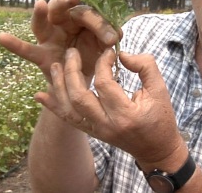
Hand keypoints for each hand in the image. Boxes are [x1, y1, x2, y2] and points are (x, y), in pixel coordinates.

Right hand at [0, 0, 119, 81]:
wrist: (84, 85)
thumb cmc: (95, 59)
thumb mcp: (105, 48)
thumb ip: (108, 39)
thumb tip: (115, 36)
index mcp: (82, 19)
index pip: (89, 14)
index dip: (100, 25)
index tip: (112, 39)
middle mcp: (63, 24)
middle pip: (62, 8)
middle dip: (67, 0)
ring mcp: (49, 39)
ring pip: (42, 23)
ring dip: (41, 14)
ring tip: (41, 4)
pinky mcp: (41, 56)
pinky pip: (26, 50)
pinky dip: (14, 44)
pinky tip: (1, 37)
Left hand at [37, 48, 185, 166]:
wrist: (156, 149)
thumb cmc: (161, 118)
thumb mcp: (161, 89)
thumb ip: (145, 66)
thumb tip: (121, 54)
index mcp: (126, 114)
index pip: (105, 84)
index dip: (103, 63)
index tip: (108, 51)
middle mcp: (107, 125)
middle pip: (80, 96)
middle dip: (72, 71)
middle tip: (72, 52)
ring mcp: (97, 131)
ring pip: (69, 108)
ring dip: (59, 86)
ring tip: (55, 66)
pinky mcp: (92, 132)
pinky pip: (68, 120)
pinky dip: (53, 107)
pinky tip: (40, 95)